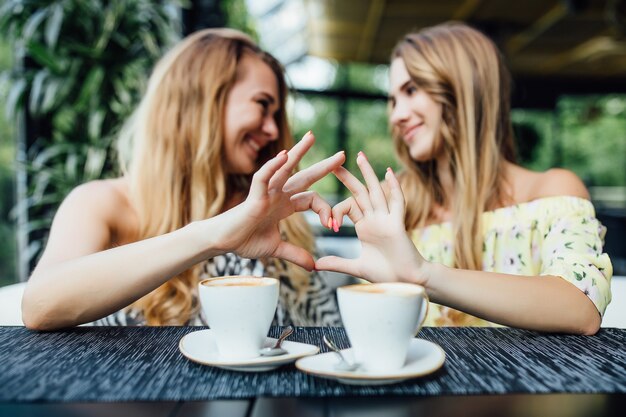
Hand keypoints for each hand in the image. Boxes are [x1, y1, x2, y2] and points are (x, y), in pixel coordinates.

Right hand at [216, 132, 344, 269]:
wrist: (224, 243)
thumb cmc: (246, 241)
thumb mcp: (277, 249)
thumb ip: (295, 254)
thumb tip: (314, 266)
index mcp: (285, 205)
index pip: (312, 199)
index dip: (325, 210)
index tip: (333, 226)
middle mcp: (278, 195)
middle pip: (305, 177)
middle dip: (324, 166)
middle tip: (342, 155)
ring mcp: (267, 192)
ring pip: (285, 168)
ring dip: (299, 152)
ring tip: (311, 137)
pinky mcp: (254, 195)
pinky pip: (264, 177)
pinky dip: (273, 166)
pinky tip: (284, 155)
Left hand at [315, 152, 426, 283]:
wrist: (407, 283)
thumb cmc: (387, 274)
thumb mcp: (357, 267)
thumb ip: (337, 264)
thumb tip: (316, 265)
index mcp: (365, 226)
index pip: (348, 207)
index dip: (336, 212)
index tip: (331, 225)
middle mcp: (375, 219)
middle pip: (360, 192)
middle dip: (348, 177)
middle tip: (334, 162)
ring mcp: (387, 219)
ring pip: (376, 192)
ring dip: (368, 173)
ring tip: (359, 156)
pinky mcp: (398, 224)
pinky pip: (397, 202)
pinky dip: (394, 187)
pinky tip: (388, 173)